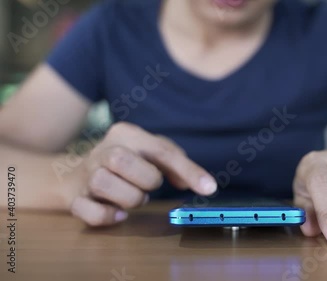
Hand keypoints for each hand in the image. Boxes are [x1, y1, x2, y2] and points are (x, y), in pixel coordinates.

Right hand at [70, 122, 216, 225]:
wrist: (76, 175)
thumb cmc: (127, 162)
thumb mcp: (152, 152)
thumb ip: (178, 163)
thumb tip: (200, 183)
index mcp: (126, 134)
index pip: (161, 150)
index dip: (187, 170)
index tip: (209, 187)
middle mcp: (102, 150)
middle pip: (122, 160)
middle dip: (145, 180)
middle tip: (148, 186)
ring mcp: (85, 175)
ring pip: (103, 184)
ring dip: (129, 198)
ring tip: (133, 196)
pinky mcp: (74, 199)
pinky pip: (90, 211)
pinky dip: (108, 216)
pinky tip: (119, 213)